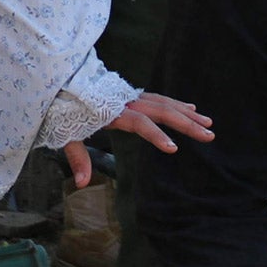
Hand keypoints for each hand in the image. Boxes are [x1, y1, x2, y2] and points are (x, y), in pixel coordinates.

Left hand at [64, 92, 213, 187]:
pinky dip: (175, 103)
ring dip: (186, 112)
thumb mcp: (65, 134)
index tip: (173, 149)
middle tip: (209, 135)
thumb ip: (77, 157)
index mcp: (111, 111)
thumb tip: (81, 184)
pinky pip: (158, 97)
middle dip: (186, 123)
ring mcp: (129, 95)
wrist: (57, 82)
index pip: (139, 123)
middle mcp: (124, 100)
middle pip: (160, 110)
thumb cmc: (61, 110)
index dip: (156, 135)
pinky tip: (191, 108)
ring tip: (208, 123)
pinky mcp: (130, 93)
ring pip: (163, 102)